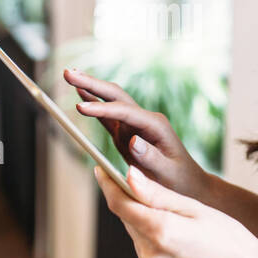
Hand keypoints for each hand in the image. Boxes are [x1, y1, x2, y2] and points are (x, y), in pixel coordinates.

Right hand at [63, 67, 211, 202]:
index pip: (125, 111)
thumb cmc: (180, 180)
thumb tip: (132, 140)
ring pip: (110, 101)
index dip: (102, 108)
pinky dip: (93, 104)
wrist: (189, 184)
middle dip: (92, 83)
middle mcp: (144, 119)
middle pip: (115, 96)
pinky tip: (80, 93)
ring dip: (90, 87)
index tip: (80, 109)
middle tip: (68, 72)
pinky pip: (107, 116)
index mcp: (155, 125)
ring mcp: (135, 125)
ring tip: (69, 75)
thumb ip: (151, 158)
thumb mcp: (168, 172)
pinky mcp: (127, 133)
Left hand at [93, 164, 257, 257]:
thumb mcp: (195, 208)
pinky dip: (153, 244)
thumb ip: (156, 194)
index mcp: (161, 230)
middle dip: (135, 204)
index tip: (99, 169)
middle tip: (153, 193)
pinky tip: (179, 244)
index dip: (107, 184)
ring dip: (146, 225)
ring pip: (136, 237)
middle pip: (129, 219)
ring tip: (181, 226)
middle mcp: (150, 254)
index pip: (120, 203)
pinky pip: (145, 254)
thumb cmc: (229, 238)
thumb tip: (128, 175)